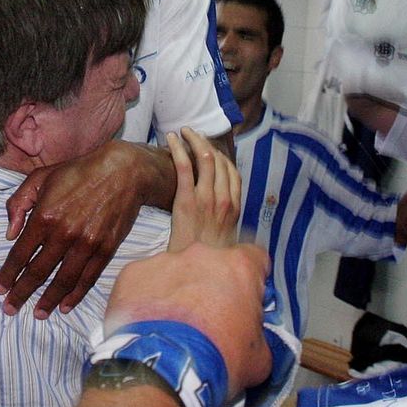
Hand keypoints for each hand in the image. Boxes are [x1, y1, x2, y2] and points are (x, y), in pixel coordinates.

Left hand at [0, 139, 160, 317]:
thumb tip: (10, 234)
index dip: (8, 274)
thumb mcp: (40, 177)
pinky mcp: (106, 249)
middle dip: (21, 294)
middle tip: (10, 309)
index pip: (20, 254)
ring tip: (37, 314)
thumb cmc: (78, 172)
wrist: (123, 172)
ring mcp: (87, 243)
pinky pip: (88, 278)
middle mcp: (64, 233)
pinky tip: (65, 306)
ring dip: (48, 301)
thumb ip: (18, 204)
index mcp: (44, 215)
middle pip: (38, 272)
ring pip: (63, 281)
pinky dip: (75, 295)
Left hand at [103, 243, 272, 399]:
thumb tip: (254, 339)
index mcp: (238, 267)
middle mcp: (201, 254)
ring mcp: (163, 260)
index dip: (252, 281)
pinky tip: (147, 325)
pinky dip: (147, 298)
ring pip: (175, 271)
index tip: (245, 301)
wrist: (164, 369)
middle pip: (211, 264)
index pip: (254, 259)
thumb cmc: (220, 361)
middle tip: (207, 319)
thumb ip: (260, 337)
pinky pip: (143, 282)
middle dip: (211, 285)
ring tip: (172, 326)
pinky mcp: (132, 273)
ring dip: (177, 291)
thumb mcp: (259, 358)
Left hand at [167, 128, 239, 250]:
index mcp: (235, 208)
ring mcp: (206, 199)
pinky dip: (179, 149)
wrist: (198, 274)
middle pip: (219, 161)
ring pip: (205, 158)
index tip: (210, 149)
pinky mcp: (187, 201)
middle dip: (206, 143)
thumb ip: (231, 228)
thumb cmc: (210, 261)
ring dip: (194, 140)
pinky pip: (185, 167)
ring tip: (183, 131)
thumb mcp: (229, 244)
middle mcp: (224, 200)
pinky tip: (171, 139)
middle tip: (193, 134)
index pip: (233, 172)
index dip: (221, 156)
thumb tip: (236, 227)